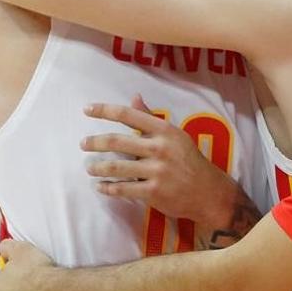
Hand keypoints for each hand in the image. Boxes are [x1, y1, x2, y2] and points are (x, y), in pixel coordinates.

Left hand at [81, 95, 239, 225]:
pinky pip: (123, 189)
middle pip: (117, 141)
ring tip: (89, 168)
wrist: (208, 191)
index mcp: (164, 130)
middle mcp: (159, 148)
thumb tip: (134, 97)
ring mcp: (156, 171)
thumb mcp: (174, 135)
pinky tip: (101, 187)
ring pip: (116, 167)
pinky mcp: (153, 192)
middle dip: (95, 142)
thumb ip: (151, 118)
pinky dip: (108, 188)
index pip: (129, 115)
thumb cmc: (188, 160)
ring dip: (98, 167)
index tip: (87, 109)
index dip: (105, 110)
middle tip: (83, 144)